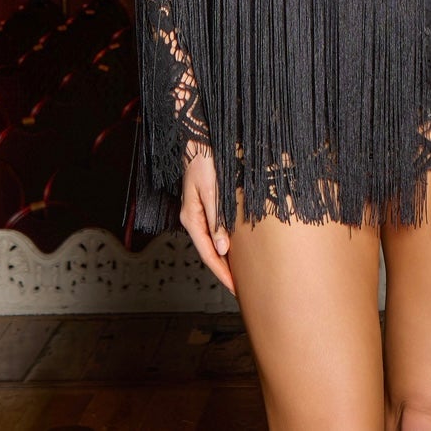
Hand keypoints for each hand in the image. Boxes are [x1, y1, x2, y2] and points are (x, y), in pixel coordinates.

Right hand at [179, 146, 235, 295]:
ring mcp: (197, 213)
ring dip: (224, 260)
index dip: (222, 273)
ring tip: (238, 275)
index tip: (234, 288)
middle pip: (209, 252)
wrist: (200, 141)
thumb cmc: (205, 162)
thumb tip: (222, 249)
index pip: (208, 254)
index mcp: (191, 218)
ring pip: (211, 244)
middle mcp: (192, 219)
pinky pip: (214, 232)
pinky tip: (232, 250)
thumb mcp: (212, 192)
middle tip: (239, 289)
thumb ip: (216, 220)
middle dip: (223, 271)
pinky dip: (223, 245)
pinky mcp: (205, 206)